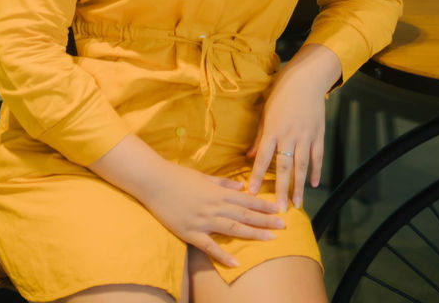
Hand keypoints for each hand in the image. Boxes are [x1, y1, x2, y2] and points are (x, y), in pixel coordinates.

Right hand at [141, 161, 285, 267]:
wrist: (154, 181)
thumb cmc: (178, 176)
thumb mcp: (203, 176)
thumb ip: (223, 183)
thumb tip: (241, 187)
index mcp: (218, 192)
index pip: (246, 200)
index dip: (263, 206)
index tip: (279, 210)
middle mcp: (214, 206)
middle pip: (244, 215)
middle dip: (265, 221)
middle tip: (284, 226)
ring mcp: (203, 220)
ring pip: (233, 228)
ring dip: (253, 234)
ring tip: (270, 239)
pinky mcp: (190, 232)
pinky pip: (209, 246)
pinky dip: (222, 254)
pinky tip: (235, 263)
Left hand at [246, 44, 340, 210]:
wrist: (306, 79)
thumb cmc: (281, 93)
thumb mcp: (265, 112)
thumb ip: (259, 136)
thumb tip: (250, 155)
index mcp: (273, 129)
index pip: (263, 157)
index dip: (256, 175)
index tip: (251, 192)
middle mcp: (289, 135)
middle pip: (284, 167)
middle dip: (281, 189)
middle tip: (278, 209)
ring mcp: (305, 136)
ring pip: (302, 166)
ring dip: (299, 186)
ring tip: (297, 204)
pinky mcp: (318, 134)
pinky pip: (317, 156)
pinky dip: (316, 171)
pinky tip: (313, 184)